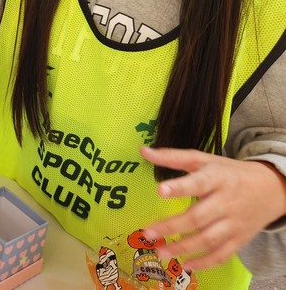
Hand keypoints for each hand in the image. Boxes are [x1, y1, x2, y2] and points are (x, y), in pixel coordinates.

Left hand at [141, 146, 285, 270]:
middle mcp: (225, 202)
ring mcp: (234, 223)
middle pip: (198, 217)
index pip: (197, 183)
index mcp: (216, 178)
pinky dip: (205, 262)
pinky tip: (185, 265)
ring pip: (208, 239)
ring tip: (160, 253)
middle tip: (148, 234)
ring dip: (183, 248)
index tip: (160, 190)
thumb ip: (173, 157)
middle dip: (172, 226)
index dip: (179, 187)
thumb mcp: (204, 159)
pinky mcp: (240, 239)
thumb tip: (144, 151)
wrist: (272, 188)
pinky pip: (222, 254)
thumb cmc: (229, 172)